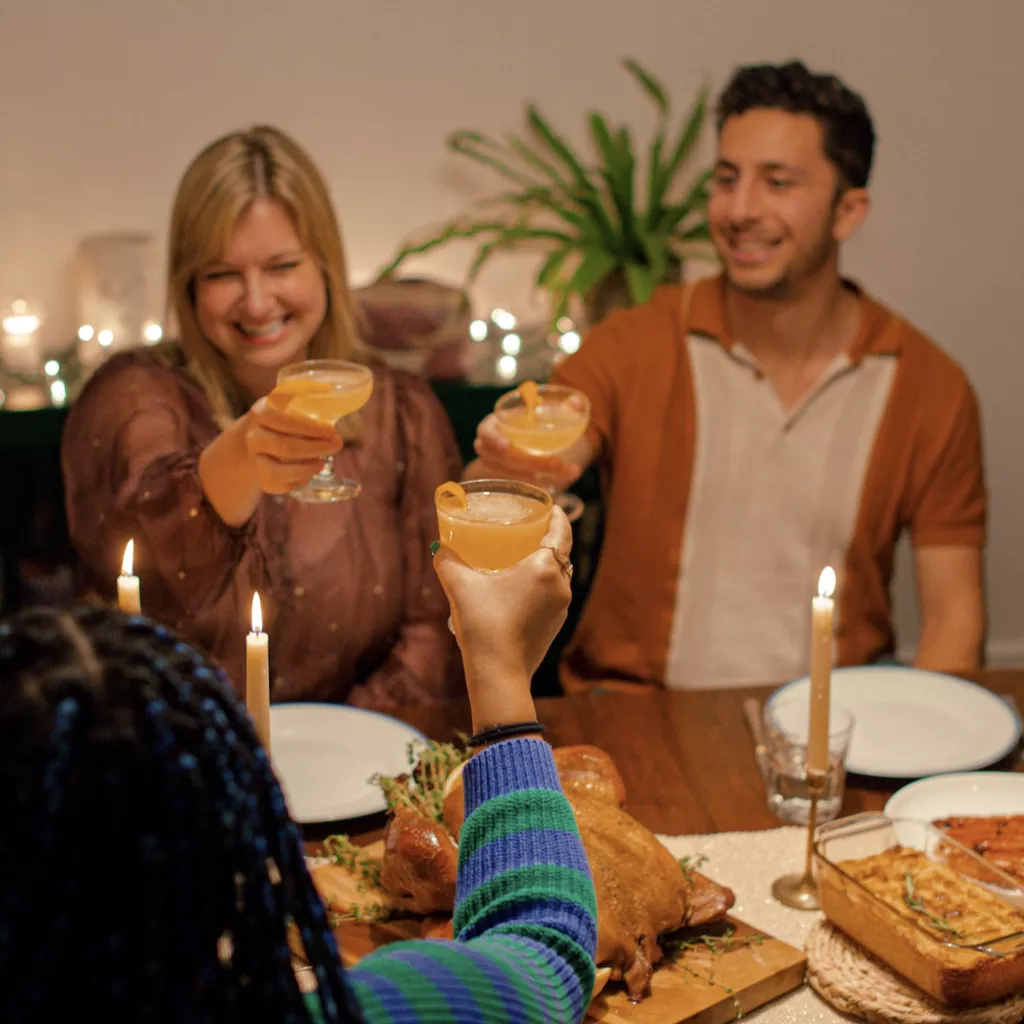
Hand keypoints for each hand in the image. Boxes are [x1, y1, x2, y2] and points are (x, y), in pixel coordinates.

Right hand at [243, 398, 342, 494]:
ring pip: (277, 472)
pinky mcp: (261, 479)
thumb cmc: (283, 418)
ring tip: (323, 463)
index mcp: (261, 412)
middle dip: (316, 448)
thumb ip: (306, 393)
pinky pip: (278, 486)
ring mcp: (254, 460)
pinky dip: (297, 482)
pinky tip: (308, 473)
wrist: (257, 438)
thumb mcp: (289, 401)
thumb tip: (328, 389)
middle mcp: (253, 437)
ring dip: (306, 469)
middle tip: (337, 445)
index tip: (332, 431)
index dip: (309, 427)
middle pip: (285, 447)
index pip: (283, 420)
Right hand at [433, 508, 572, 727]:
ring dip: (545, 566)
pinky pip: (552, 597)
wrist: (498, 673)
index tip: (553, 507)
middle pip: (561, 555)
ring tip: (525, 559)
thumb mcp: (460, 587)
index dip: (558, 517)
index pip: (562, 533)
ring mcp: (561, 609)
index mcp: (544, 568)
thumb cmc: (484, 625)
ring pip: (557, 578)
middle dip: (549, 540)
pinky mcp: (555, 626)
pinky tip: (521, 591)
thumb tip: (439, 547)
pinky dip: (542, 587)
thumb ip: (448, 562)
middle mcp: (560, 586)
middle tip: (532, 530)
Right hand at [471, 413, 581, 489]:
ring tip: (560, 474)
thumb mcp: (548, 411)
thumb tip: (577, 402)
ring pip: (509, 475)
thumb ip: (564, 406)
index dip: (493, 439)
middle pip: (502, 458)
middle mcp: (490, 447)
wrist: (532, 440)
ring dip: (534, 477)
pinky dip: (534, 487)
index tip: (507, 445)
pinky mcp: (504, 480)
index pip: (485, 432)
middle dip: (531, 463)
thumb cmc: (535, 422)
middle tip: (557, 463)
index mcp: (495, 424)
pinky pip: (515, 486)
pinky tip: (553, 486)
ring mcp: (494, 466)